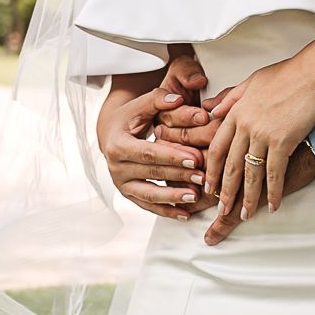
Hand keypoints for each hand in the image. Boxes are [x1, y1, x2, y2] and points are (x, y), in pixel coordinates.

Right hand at [98, 59, 212, 220]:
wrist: (110, 134)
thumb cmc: (131, 117)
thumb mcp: (141, 105)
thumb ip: (159, 100)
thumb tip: (177, 99)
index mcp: (117, 145)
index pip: (148, 153)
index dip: (172, 156)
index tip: (195, 158)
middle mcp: (115, 167)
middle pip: (152, 173)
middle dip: (179, 176)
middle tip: (203, 177)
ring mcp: (121, 184)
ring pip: (149, 194)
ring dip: (173, 197)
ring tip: (196, 197)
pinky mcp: (128, 195)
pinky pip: (149, 206)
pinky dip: (167, 211)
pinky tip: (186, 215)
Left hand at [201, 52, 314, 242]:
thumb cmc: (287, 74)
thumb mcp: (251, 81)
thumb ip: (230, 98)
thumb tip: (211, 110)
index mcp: (236, 112)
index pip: (217, 147)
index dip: (211, 170)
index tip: (208, 185)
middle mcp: (245, 126)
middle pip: (229, 165)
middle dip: (224, 191)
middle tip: (221, 210)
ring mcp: (263, 135)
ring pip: (250, 174)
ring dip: (248, 198)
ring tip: (245, 215)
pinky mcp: (283, 141)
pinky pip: (274, 173)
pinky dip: (274, 191)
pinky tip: (274, 205)